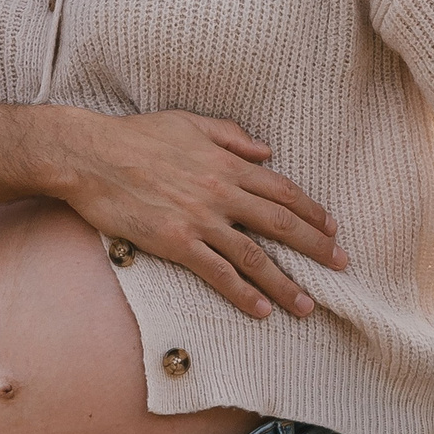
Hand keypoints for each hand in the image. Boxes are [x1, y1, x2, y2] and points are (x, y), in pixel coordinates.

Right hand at [47, 110, 346, 320]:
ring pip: (255, 256)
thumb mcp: (189, 123)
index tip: (332, 228)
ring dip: (285, 283)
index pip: (282, 189)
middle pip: (280, 223)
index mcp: (226, 162)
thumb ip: (230, 135)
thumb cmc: (136, 136)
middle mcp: (221, 192)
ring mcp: (200, 220)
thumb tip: (266, 150)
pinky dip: (242, 293)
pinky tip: (260, 311)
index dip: (311, 210)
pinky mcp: (176, 243)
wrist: (91, 157)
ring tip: (308, 305)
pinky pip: (217, 273)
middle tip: (342, 266)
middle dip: (316, 247)